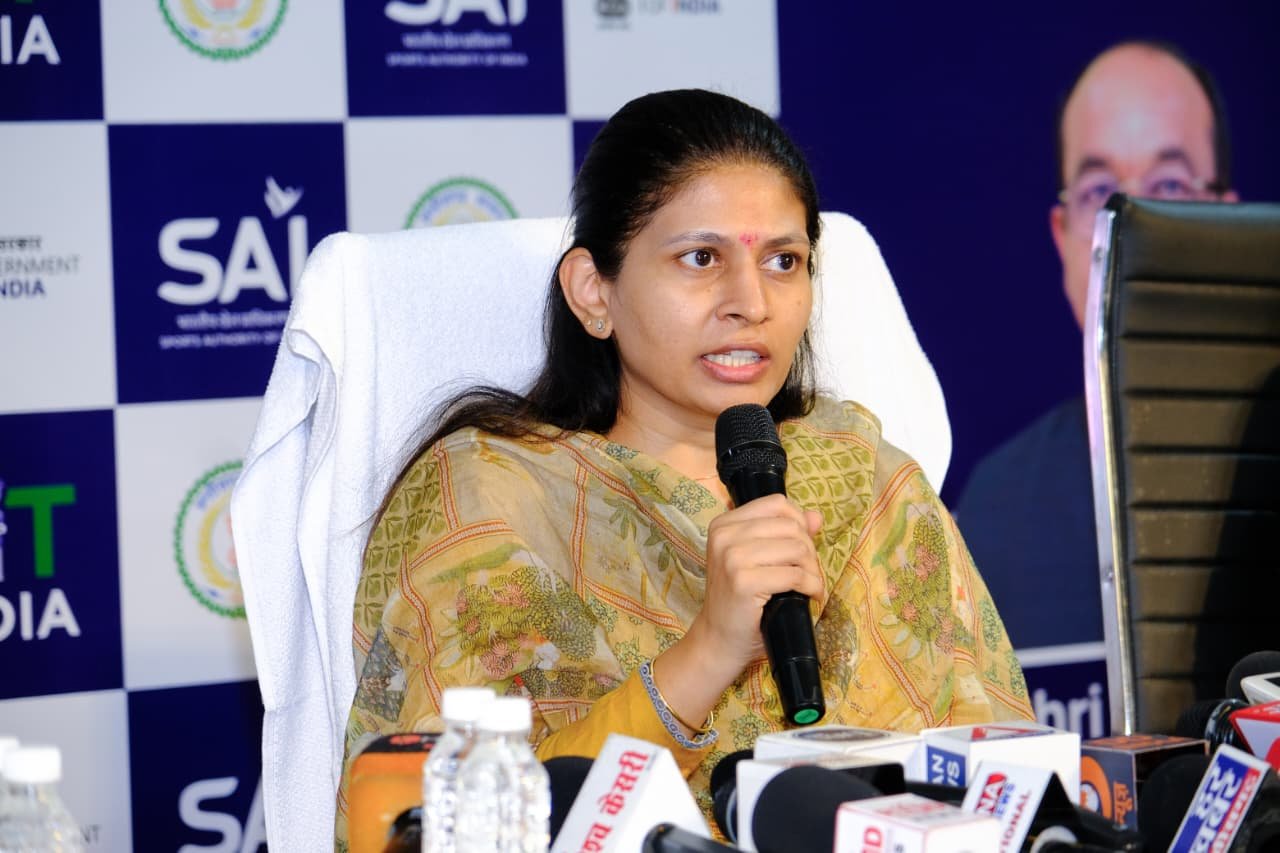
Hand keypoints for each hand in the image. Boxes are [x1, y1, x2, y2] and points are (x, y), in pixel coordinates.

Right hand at [651, 495, 822, 733]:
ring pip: (797, 548)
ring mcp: (732, 558)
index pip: (777, 504)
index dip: (798, 523)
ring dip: (813, 570)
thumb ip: (784, 534)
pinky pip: (796, 575)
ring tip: (810, 586)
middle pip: (790, 526)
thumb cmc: (740, 601)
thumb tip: (816, 517)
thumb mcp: (757, 560)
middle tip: (808, 574)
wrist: (718, 640)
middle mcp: (724, 536)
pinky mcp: (744, 582)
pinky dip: (812, 586)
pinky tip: (810, 596)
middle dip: (809, 551)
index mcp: (724, 524)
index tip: (800, 549)